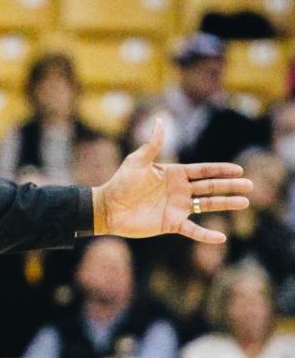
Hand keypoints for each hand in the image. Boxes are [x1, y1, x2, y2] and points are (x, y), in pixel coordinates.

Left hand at [94, 118, 250, 242]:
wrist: (107, 208)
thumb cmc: (120, 182)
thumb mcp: (138, 161)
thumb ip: (153, 143)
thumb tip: (161, 120)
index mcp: (174, 174)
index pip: (203, 171)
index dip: (220, 170)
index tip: (238, 169)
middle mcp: (179, 191)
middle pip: (210, 187)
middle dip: (230, 186)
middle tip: (250, 185)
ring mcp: (177, 208)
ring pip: (207, 205)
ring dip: (225, 204)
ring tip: (244, 203)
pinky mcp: (170, 224)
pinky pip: (192, 229)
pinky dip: (206, 234)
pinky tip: (221, 237)